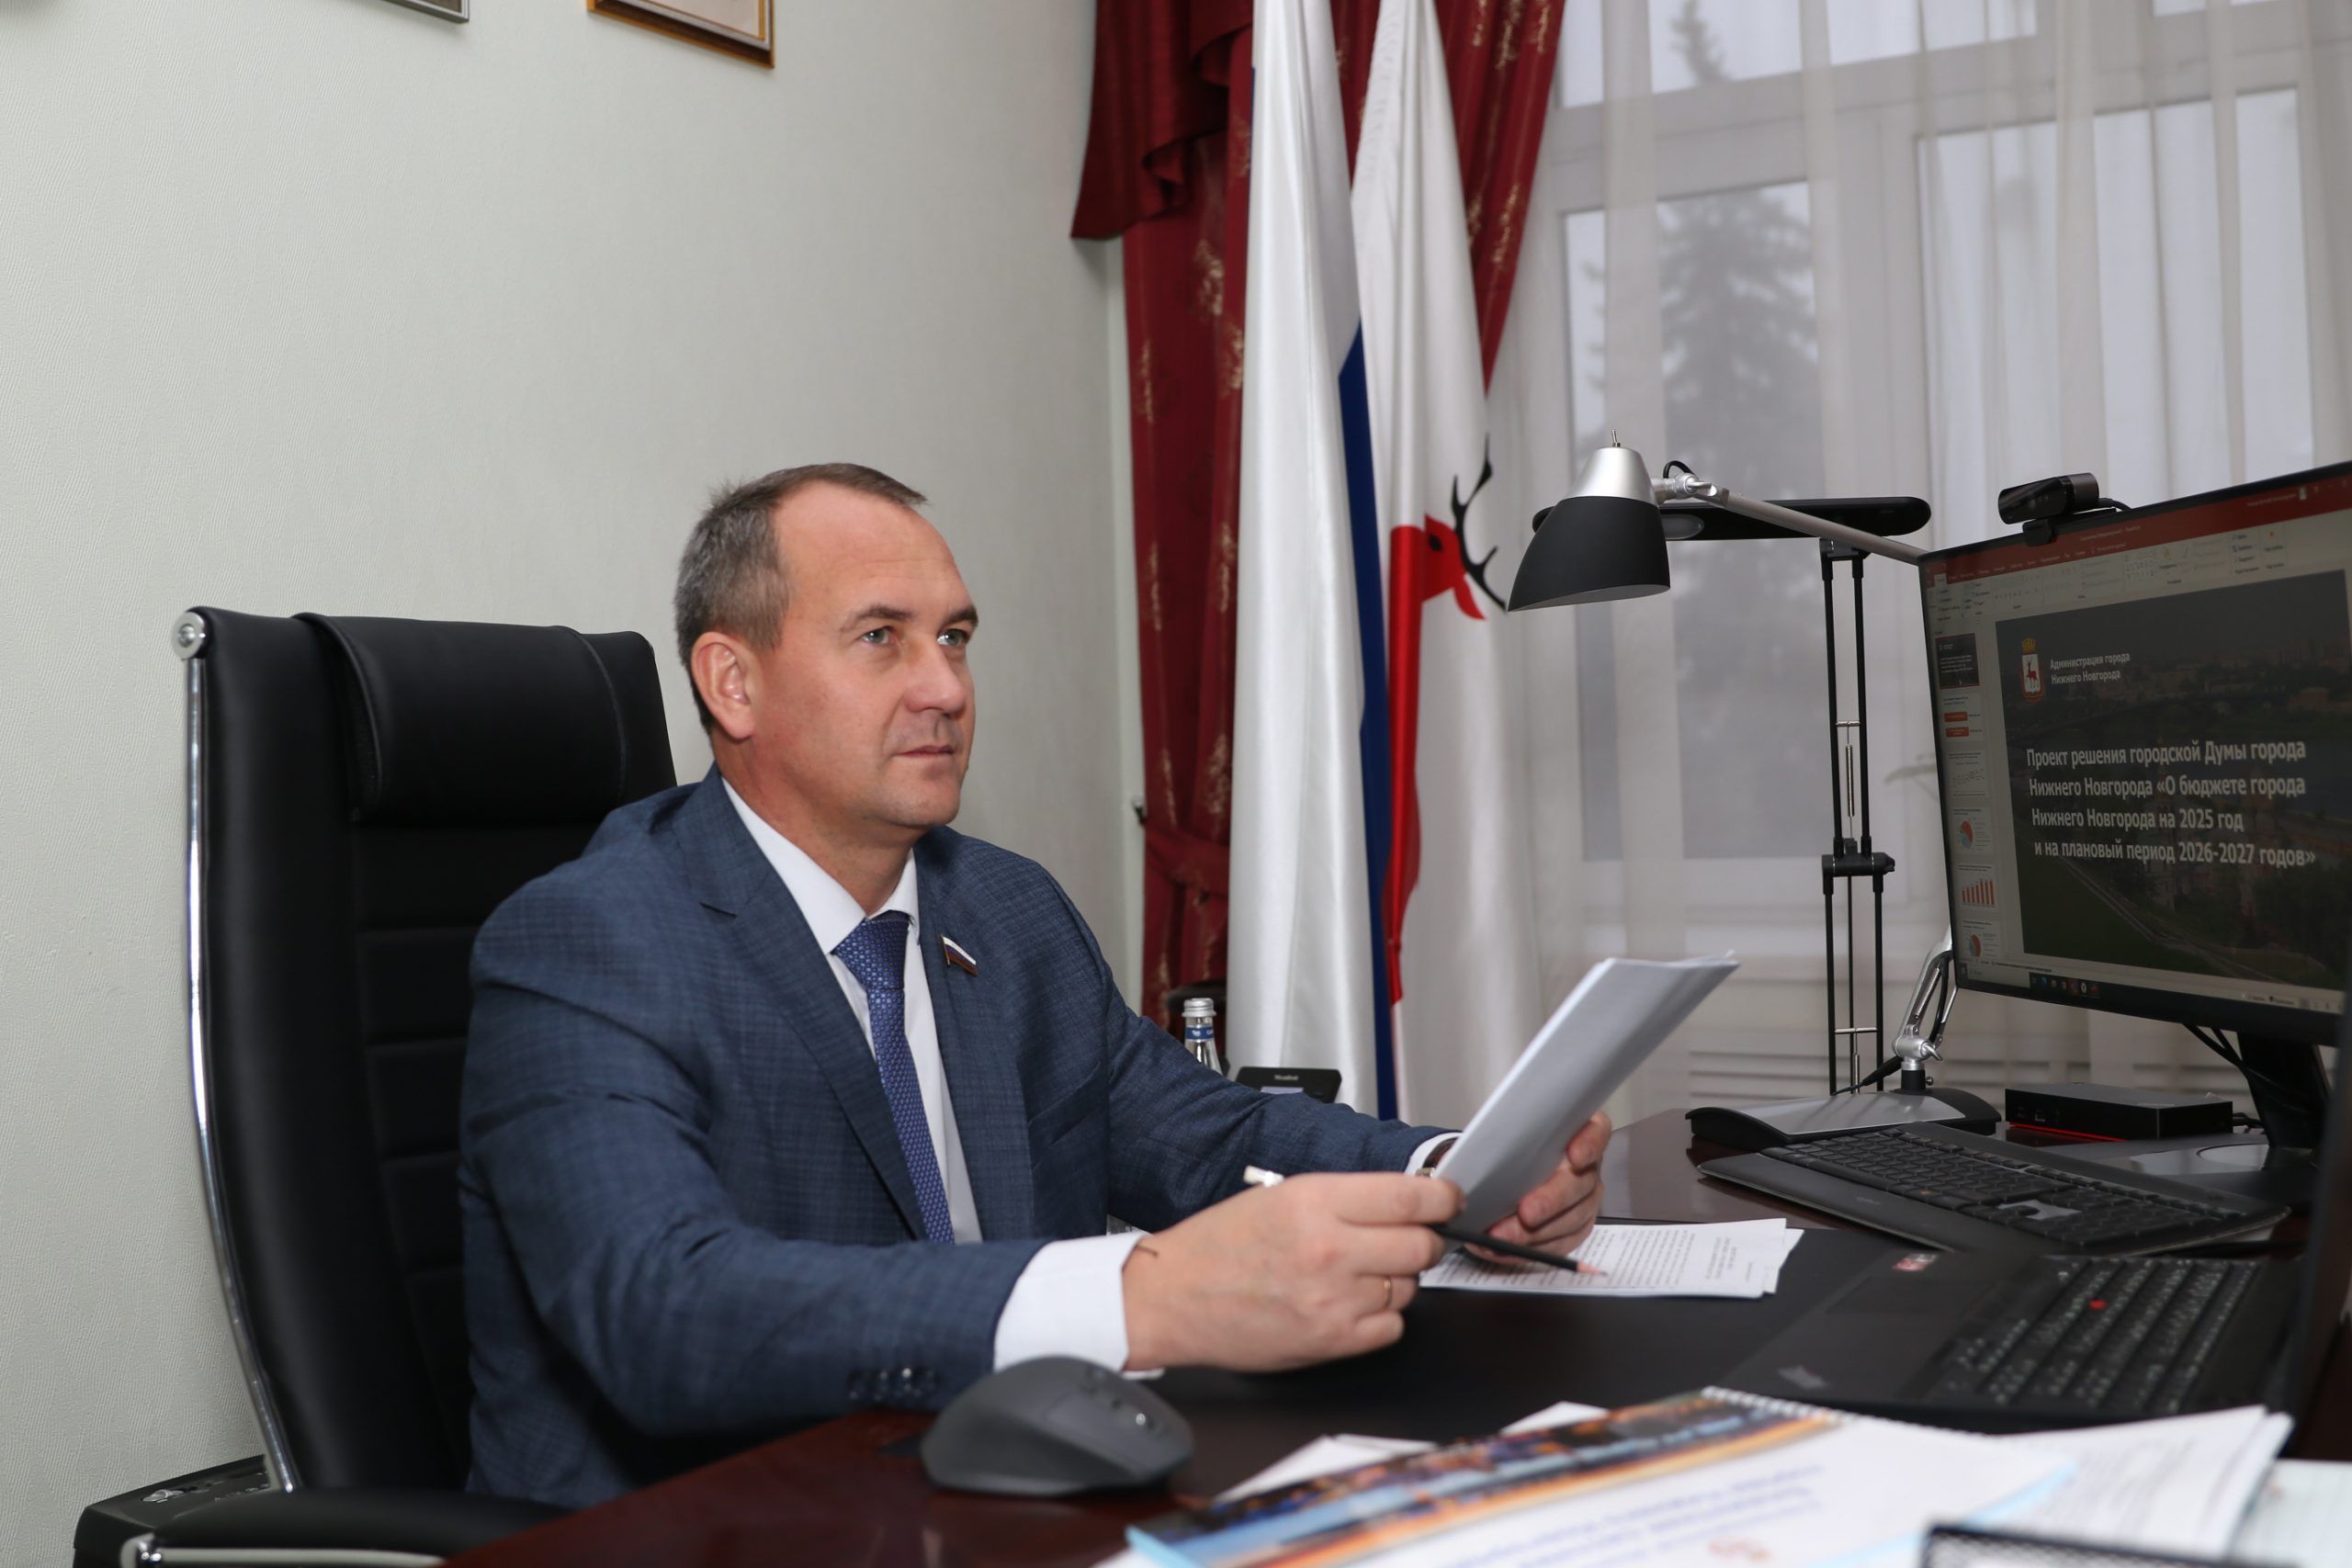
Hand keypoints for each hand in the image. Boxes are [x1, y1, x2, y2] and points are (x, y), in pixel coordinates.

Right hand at [1120, 1173, 1460, 1372]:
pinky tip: (1350, 1303)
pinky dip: (1381, 1316)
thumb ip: (1345, 1197)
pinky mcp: (1331, 1341)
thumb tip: (1405, 1201)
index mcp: (1315, 1202)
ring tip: (1356, 1273)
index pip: (1410, 1196)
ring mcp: (1333, 1300)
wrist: (1173, 1299)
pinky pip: (1392, 1328)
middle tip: (1404, 1238)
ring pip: (1409, 1287)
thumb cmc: (1218, 1246)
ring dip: (1395, 1279)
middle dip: (1422, 1239)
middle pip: (1421, 1244)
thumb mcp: (1279, 1195)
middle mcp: (1329, 1249)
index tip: (1448, 1200)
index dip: (1442, 1197)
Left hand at [1474, 1111, 1609, 1263]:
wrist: (1500, 1172)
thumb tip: (1483, 1157)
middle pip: (1580, 1183)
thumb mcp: (1501, 1135)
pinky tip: (1506, 1248)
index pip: (1596, 1131)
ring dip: (1536, 1232)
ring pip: (1572, 1219)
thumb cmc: (1505, 1148)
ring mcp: (1584, 1198)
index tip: (1574, 1156)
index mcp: (1575, 1132)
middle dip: (1551, 1201)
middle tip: (1526, 1213)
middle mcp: (1586, 1165)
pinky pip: (1560, 1243)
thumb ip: (1502, 1139)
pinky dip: (1532, 1248)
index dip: (1589, 1144)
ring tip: (1503, 1237)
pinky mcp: (1575, 1226)